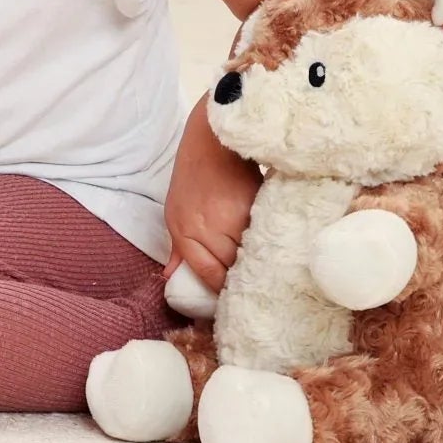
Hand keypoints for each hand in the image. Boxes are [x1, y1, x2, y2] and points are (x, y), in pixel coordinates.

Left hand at [165, 107, 261, 295]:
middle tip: (249, 292)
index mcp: (188, 232)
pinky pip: (266, 238)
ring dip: (257, 268)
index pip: (209, 274)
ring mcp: (237, 218)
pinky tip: (272, 253)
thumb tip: (170, 278)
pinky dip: (269, 248)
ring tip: (264, 276)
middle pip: (233, 270)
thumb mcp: (175, 213)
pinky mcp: (259, 207)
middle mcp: (211, 229)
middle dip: (241, 283)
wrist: (213, 142)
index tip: (230, 299)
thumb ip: (178, 249)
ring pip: (252, 257)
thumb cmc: (192, 178)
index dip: (221, 291)